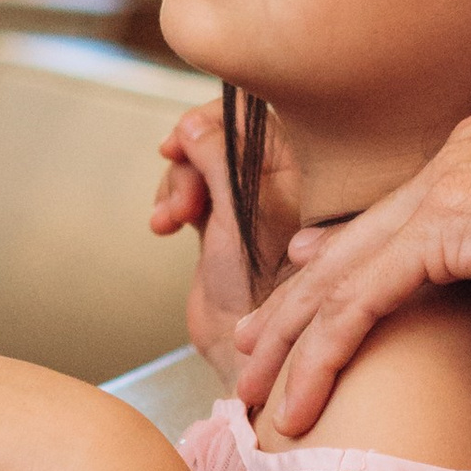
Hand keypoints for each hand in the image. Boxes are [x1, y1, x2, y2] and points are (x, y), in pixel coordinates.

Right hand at [150, 101, 297, 378]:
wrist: (250, 355)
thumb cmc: (267, 292)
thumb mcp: (245, 214)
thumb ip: (222, 160)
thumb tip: (192, 123)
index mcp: (304, 168)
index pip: (256, 115)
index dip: (217, 119)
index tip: (187, 135)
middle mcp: (279, 180)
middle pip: (221, 134)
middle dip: (191, 154)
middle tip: (177, 175)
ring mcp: (248, 203)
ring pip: (199, 162)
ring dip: (176, 181)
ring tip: (171, 216)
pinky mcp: (221, 225)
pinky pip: (189, 190)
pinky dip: (171, 200)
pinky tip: (165, 224)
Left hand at [235, 91, 470, 438]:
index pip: (401, 215)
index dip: (346, 254)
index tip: (309, 276)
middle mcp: (454, 162)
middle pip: (351, 245)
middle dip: (293, 303)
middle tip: (249, 345)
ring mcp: (445, 190)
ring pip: (338, 276)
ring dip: (288, 338)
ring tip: (251, 387)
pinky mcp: (445, 229)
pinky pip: (362, 300)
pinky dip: (322, 350)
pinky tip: (298, 391)